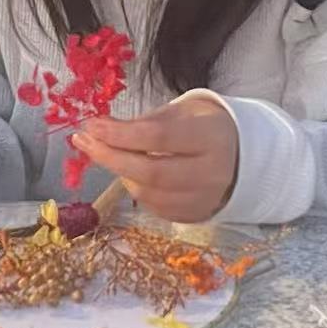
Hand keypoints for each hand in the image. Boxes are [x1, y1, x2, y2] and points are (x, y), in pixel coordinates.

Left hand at [73, 95, 237, 223]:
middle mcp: (212, 173)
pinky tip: (131, 174)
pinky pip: (155, 208)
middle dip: (110, 158)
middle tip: (83, 142)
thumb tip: (101, 130)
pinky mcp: (196, 216)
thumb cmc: (205, 127)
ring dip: (120, 174)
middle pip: (151, 172)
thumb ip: (144, 121)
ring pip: (148, 194)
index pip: (158, 137)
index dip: (120, 133)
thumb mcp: (182, 111)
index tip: (91, 125)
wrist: (243, 157)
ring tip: (110, 154)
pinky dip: (137, 190)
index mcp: (211, 137)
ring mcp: (205, 199)